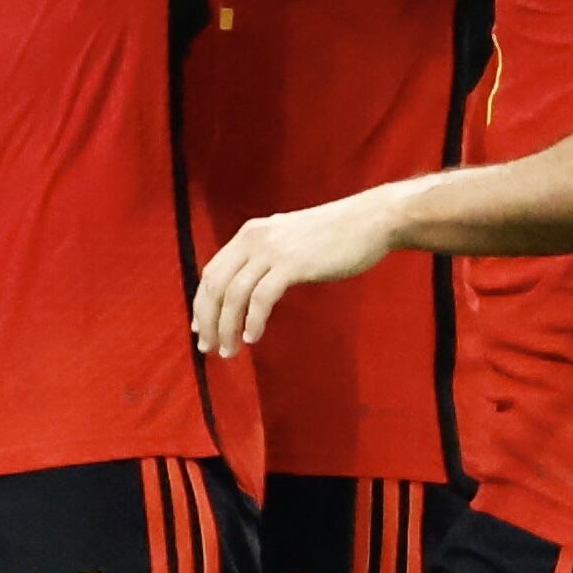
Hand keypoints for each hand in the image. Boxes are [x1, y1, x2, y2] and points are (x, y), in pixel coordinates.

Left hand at [194, 187, 408, 354]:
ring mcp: (272, 250)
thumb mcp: (289, 241)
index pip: (212, 272)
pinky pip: (261, 298)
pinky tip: (252, 338)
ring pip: (234, 295)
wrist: (371, 220)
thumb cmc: (335, 236)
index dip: (202, 303)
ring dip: (226, 328)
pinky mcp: (292, 264)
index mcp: (250, 234)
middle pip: (215, 285)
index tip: (200, 328)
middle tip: (208, 348)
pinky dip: (253, 321)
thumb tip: (250, 288)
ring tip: (229, 352)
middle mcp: (254, 239)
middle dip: (207, 321)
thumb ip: (267, 259)